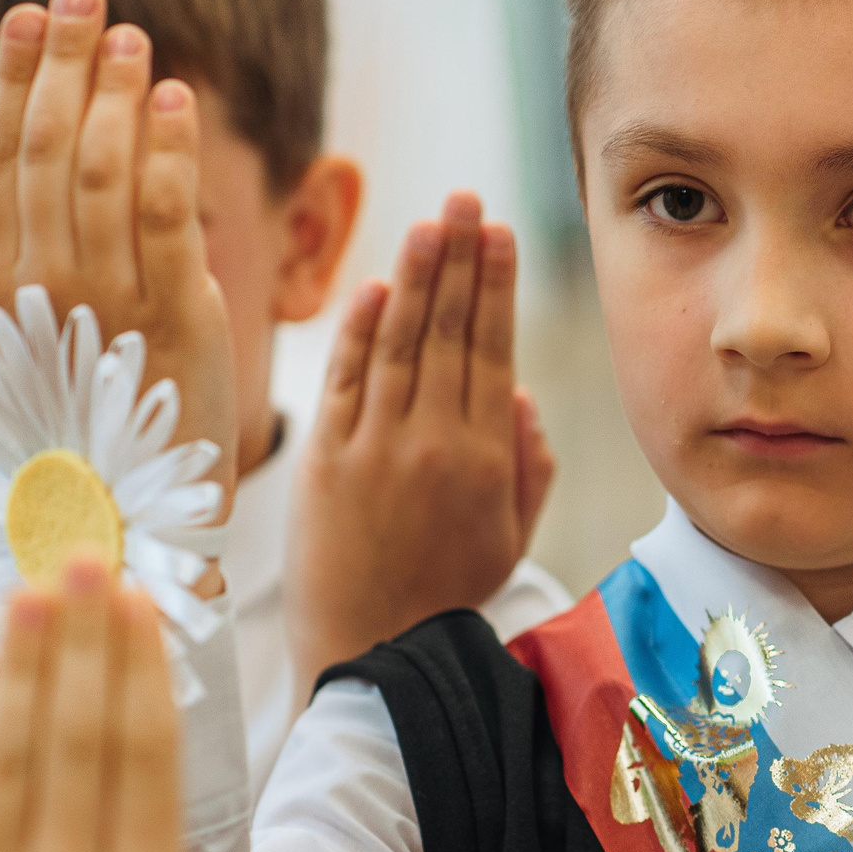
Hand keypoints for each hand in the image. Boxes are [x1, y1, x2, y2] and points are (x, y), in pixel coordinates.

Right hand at [0, 0, 237, 509]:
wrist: (135, 508)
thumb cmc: (86, 412)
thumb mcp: (31, 331)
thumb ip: (6, 248)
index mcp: (3, 283)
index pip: (3, 158)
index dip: (15, 79)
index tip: (31, 14)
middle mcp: (45, 285)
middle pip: (48, 150)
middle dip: (65, 64)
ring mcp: (108, 299)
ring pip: (102, 172)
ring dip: (116, 93)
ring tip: (133, 36)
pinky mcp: (176, 317)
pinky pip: (166, 218)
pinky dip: (166, 150)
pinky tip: (175, 99)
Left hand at [286, 192, 553, 701]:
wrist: (372, 650)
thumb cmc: (446, 594)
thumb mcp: (512, 537)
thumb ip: (528, 465)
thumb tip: (524, 396)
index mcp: (486, 460)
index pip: (491, 350)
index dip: (495, 287)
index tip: (500, 234)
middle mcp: (432, 443)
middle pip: (448, 332)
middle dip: (458, 259)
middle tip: (466, 201)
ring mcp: (374, 448)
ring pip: (398, 344)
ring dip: (413, 278)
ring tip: (427, 224)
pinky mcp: (323, 461)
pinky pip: (343, 382)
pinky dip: (357, 332)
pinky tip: (372, 287)